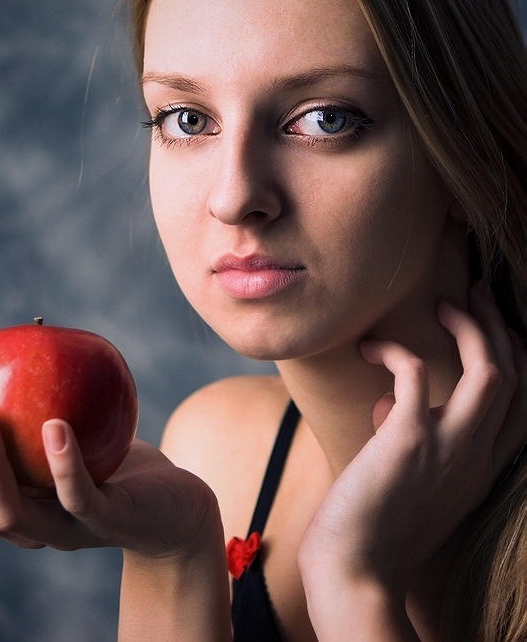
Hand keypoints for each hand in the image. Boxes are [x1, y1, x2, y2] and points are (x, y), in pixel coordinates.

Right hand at [0, 388, 219, 555]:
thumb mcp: (74, 431)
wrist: (177, 508)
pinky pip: (79, 497)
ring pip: (8, 511)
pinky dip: (63, 463)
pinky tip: (55, 425)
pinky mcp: (109, 523)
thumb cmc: (118, 465)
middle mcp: (26, 527)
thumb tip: (23, 338)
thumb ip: (40, 405)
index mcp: (7, 505)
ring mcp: (66, 532)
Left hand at [298, 286, 524, 631]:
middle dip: (501, 328)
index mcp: (481, 469)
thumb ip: (410, 439)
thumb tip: (389, 400)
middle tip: (475, 293)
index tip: (489, 329)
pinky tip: (369, 348)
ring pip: (492, 370)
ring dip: (473, 327)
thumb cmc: (371, 525)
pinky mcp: (409, 439)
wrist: (353, 571)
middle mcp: (478, 457)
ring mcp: (449, 448)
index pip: (520, 405)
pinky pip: (416, 372)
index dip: (513, 358)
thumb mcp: (407, 480)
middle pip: (517, 378)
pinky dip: (395, 351)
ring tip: (446, 303)